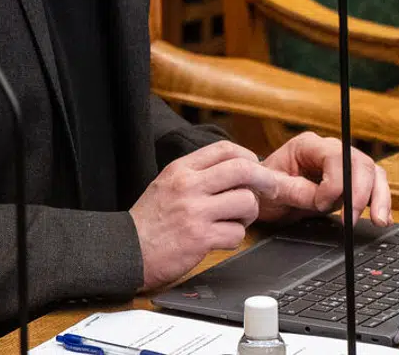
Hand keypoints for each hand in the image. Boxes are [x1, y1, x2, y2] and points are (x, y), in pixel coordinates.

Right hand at [129, 140, 286, 290]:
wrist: (126, 249)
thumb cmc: (150, 220)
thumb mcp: (167, 183)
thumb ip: (197, 174)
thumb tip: (238, 169)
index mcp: (180, 169)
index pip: (225, 149)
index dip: (249, 157)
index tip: (256, 168)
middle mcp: (188, 185)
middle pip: (243, 170)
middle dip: (265, 180)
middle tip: (272, 190)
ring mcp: (195, 211)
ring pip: (246, 203)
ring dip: (248, 215)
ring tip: (234, 221)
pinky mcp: (200, 238)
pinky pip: (238, 234)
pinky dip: (234, 238)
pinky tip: (220, 239)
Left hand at [257, 132, 391, 226]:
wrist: (262, 194)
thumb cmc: (263, 188)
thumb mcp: (270, 190)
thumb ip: (296, 192)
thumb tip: (323, 200)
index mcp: (306, 146)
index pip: (335, 157)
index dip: (334, 183)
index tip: (321, 205)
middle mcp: (328, 150)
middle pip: (360, 163)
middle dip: (362, 192)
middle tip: (353, 219)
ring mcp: (341, 164)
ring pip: (372, 173)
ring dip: (379, 197)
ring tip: (379, 220)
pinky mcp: (349, 181)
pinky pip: (372, 186)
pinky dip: (379, 201)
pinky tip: (382, 217)